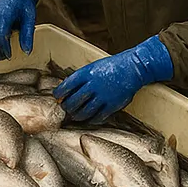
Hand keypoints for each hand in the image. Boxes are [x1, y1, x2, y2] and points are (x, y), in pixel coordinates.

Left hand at [54, 36, 173, 123]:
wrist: (130, 68)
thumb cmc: (110, 67)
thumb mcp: (92, 67)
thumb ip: (81, 78)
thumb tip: (67, 88)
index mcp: (86, 73)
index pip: (67, 85)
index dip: (59, 93)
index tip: (57, 96)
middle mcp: (93, 85)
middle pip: (74, 100)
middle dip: (67, 106)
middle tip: (65, 108)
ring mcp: (103, 96)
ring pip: (85, 111)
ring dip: (77, 115)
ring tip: (74, 115)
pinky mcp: (112, 105)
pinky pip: (99, 116)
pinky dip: (91, 120)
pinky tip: (88, 119)